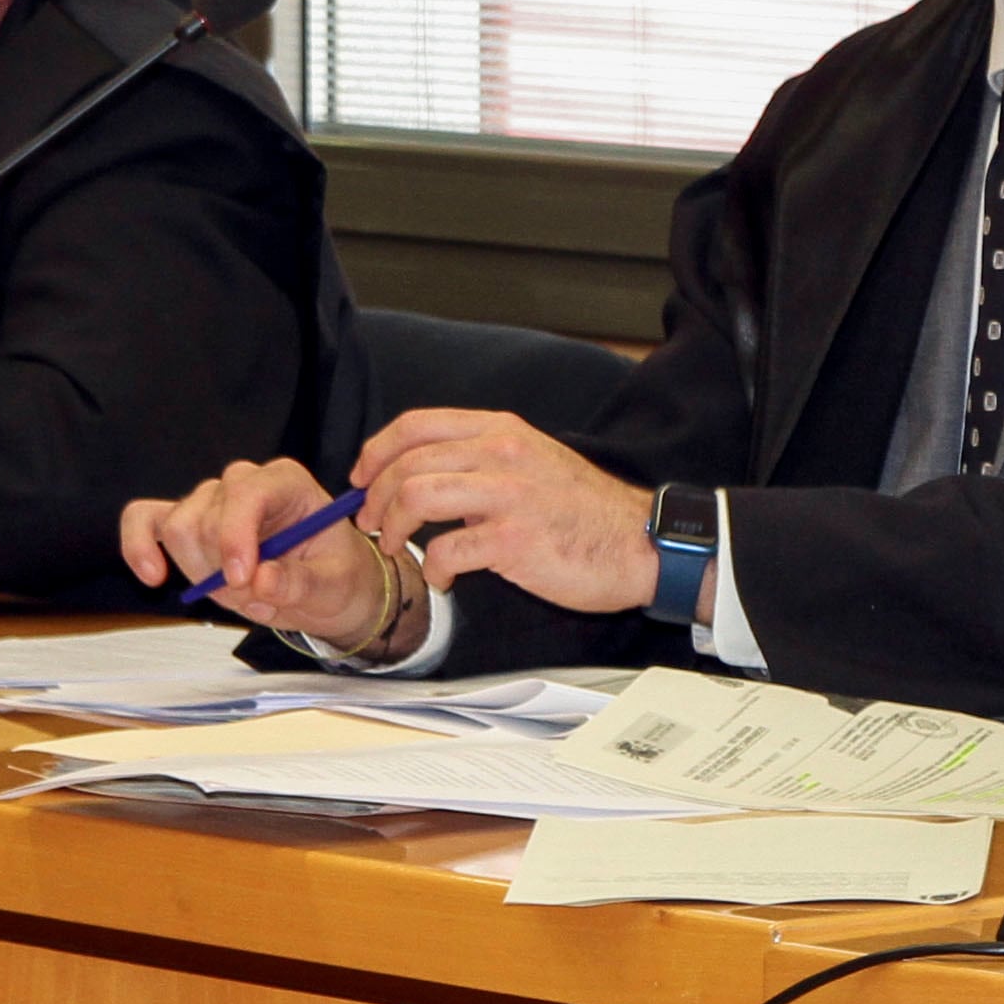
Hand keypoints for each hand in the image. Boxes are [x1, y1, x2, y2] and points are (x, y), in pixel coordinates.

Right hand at [120, 458, 400, 645]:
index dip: (235, 538)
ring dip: (200, 572)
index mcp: (286, 482)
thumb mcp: (334, 585)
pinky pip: (144, 520)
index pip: (245, 495)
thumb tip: (261, 581)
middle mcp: (244, 482)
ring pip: (177, 529)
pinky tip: (152, 576)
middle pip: (204, 518)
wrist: (328, 588)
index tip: (242, 579)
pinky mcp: (186, 523)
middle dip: (221, 569)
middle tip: (257, 597)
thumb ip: (300, 583)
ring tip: (240, 592)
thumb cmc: (336, 576)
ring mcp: (211, 501)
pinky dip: (139, 547)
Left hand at [350, 410, 657, 617]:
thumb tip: (426, 479)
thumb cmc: (587, 512)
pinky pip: (446, 549)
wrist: (641, 544)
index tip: (362, 477)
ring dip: (392, 527)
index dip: (376, 451)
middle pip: (407, 464)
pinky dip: (433, 568)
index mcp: (503, 431)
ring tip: (396, 547)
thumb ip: (484, 461)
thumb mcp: (535, 462)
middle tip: (372, 524)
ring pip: (416, 496)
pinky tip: (444, 578)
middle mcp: (503, 453)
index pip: (417, 425)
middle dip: (375, 498)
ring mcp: (509, 495)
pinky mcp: (514, 540)